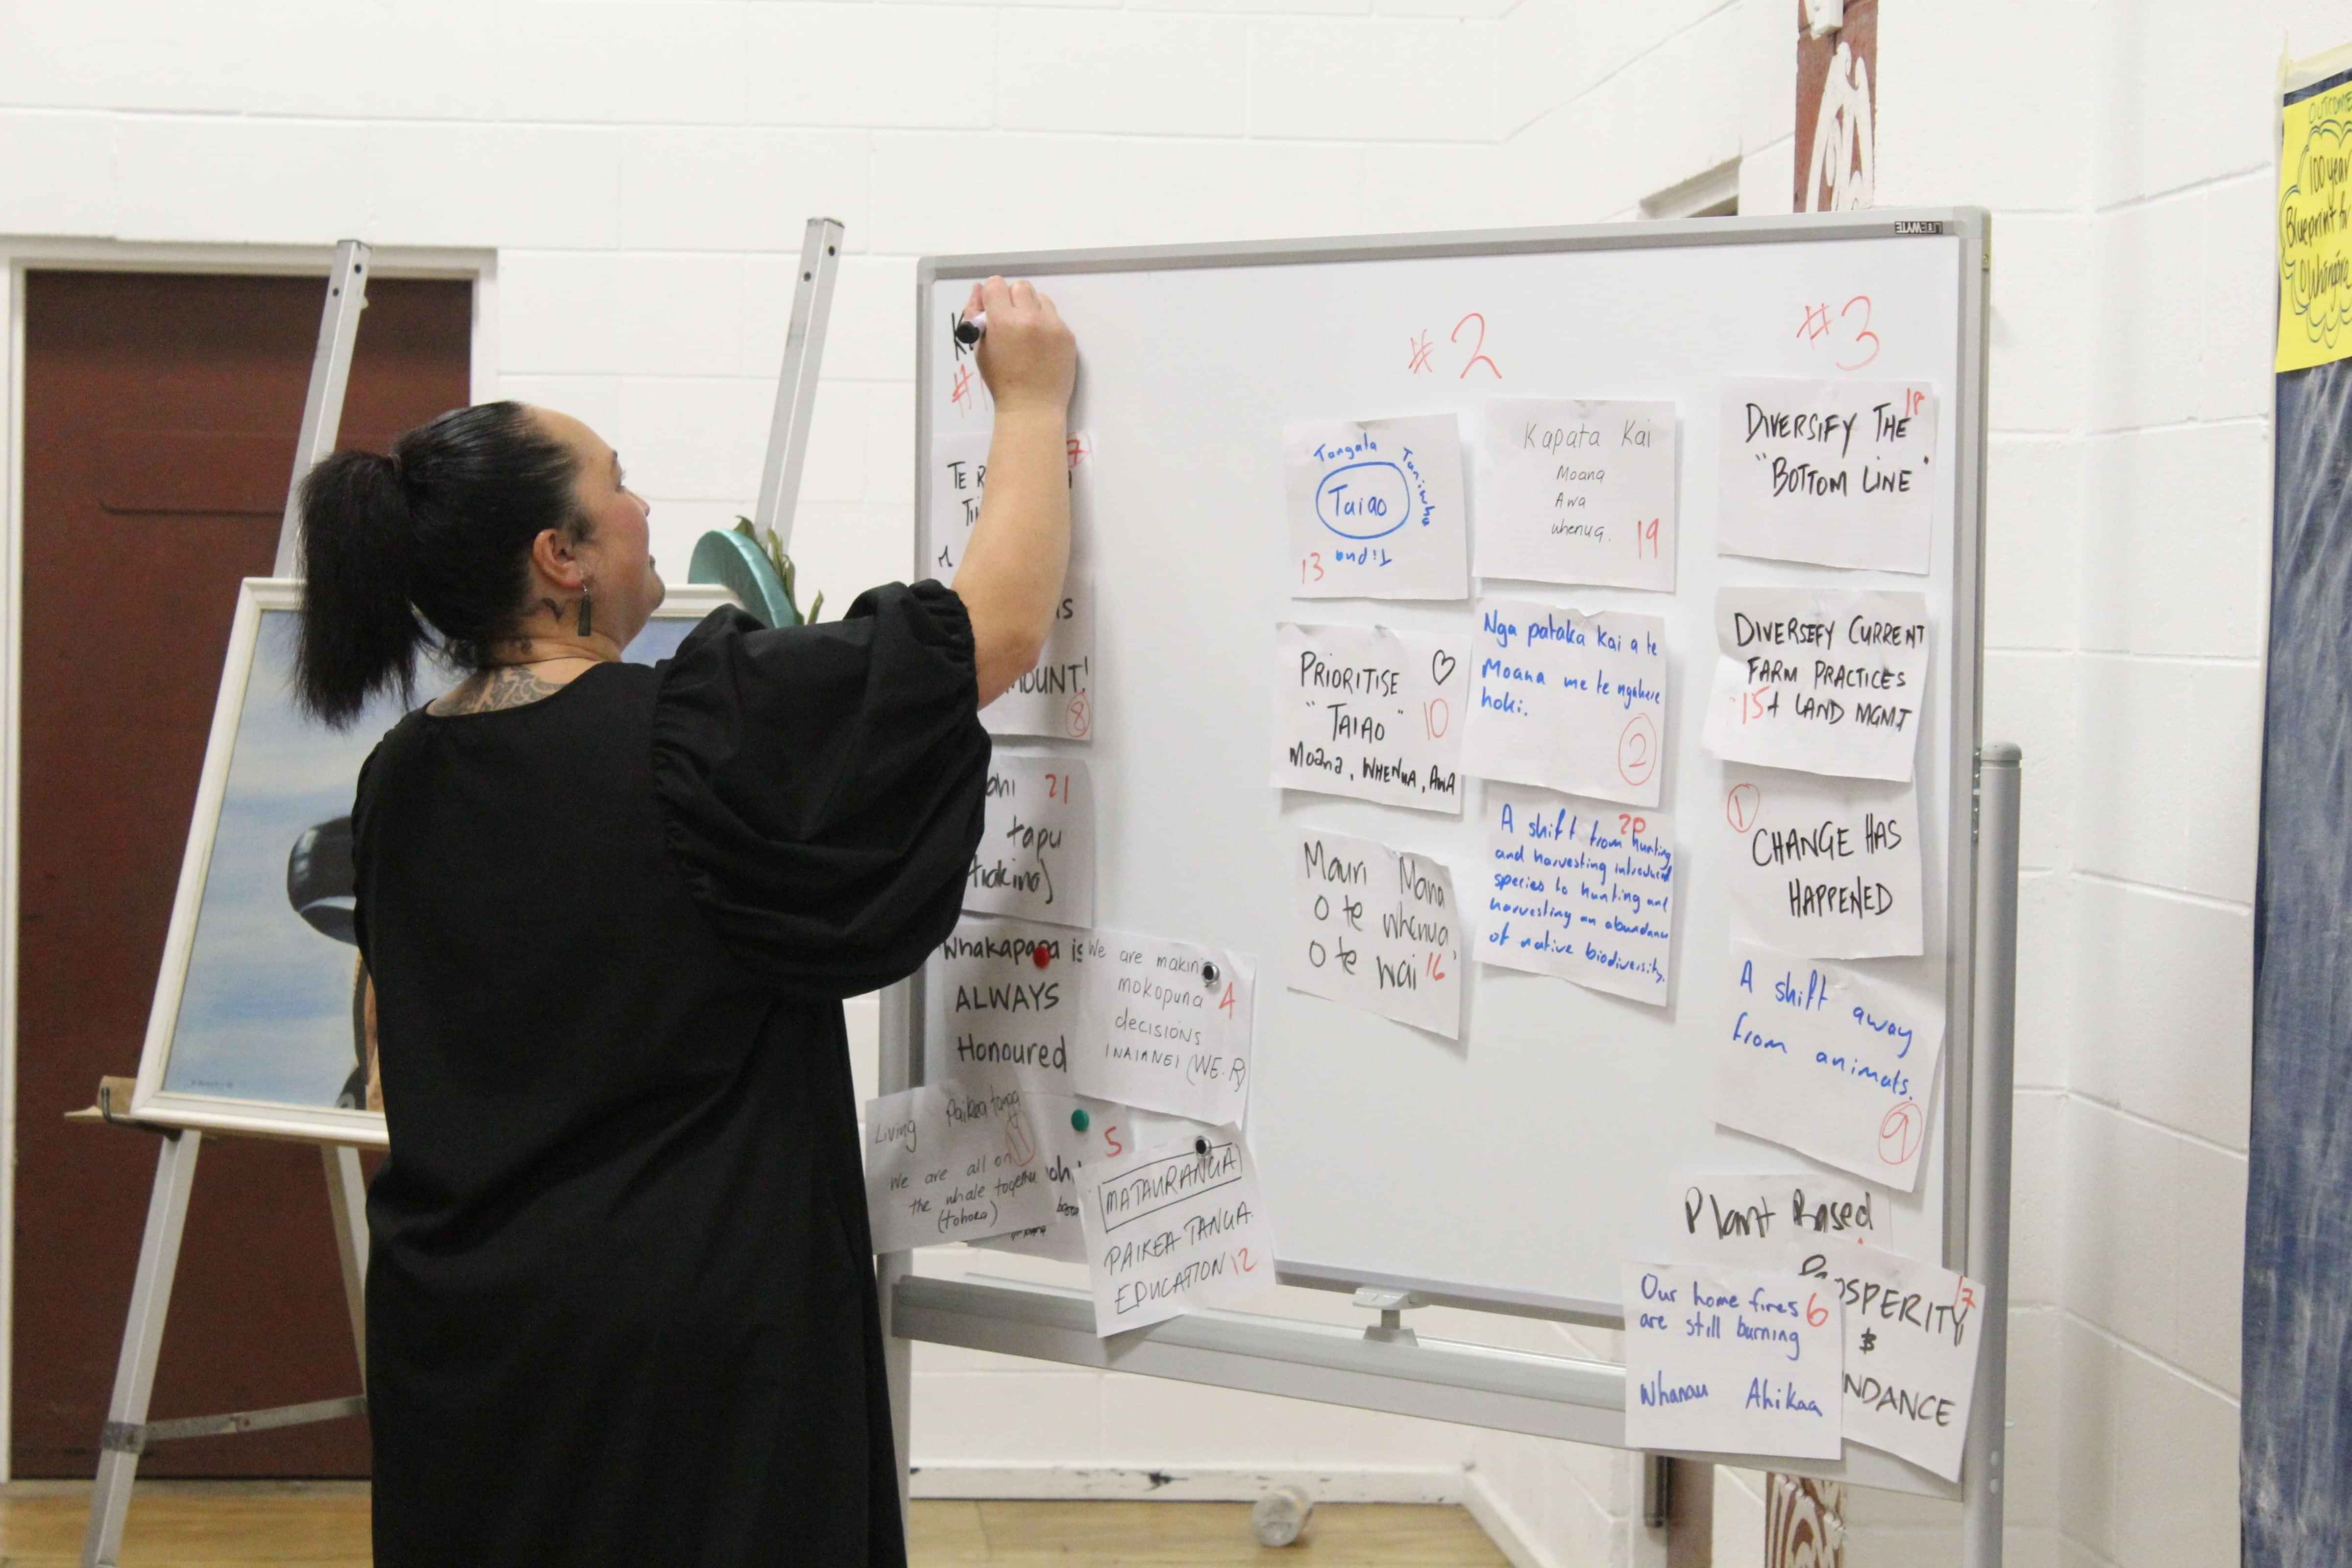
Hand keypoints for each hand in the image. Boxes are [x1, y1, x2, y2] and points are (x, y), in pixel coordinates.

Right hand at [966, 276, 1074, 416]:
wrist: (1032, 407)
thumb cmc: (1001, 381)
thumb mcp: (980, 349)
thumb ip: (976, 316)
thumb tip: (979, 290)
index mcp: (1004, 321)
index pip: (996, 285)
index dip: (992, 295)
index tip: (994, 309)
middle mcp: (1030, 318)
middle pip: (1021, 286)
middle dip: (1013, 299)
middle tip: (1011, 320)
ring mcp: (1053, 326)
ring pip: (1041, 298)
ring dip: (1032, 308)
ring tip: (1027, 332)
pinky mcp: (1068, 335)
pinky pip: (1055, 316)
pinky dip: (1046, 324)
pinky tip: (1041, 344)